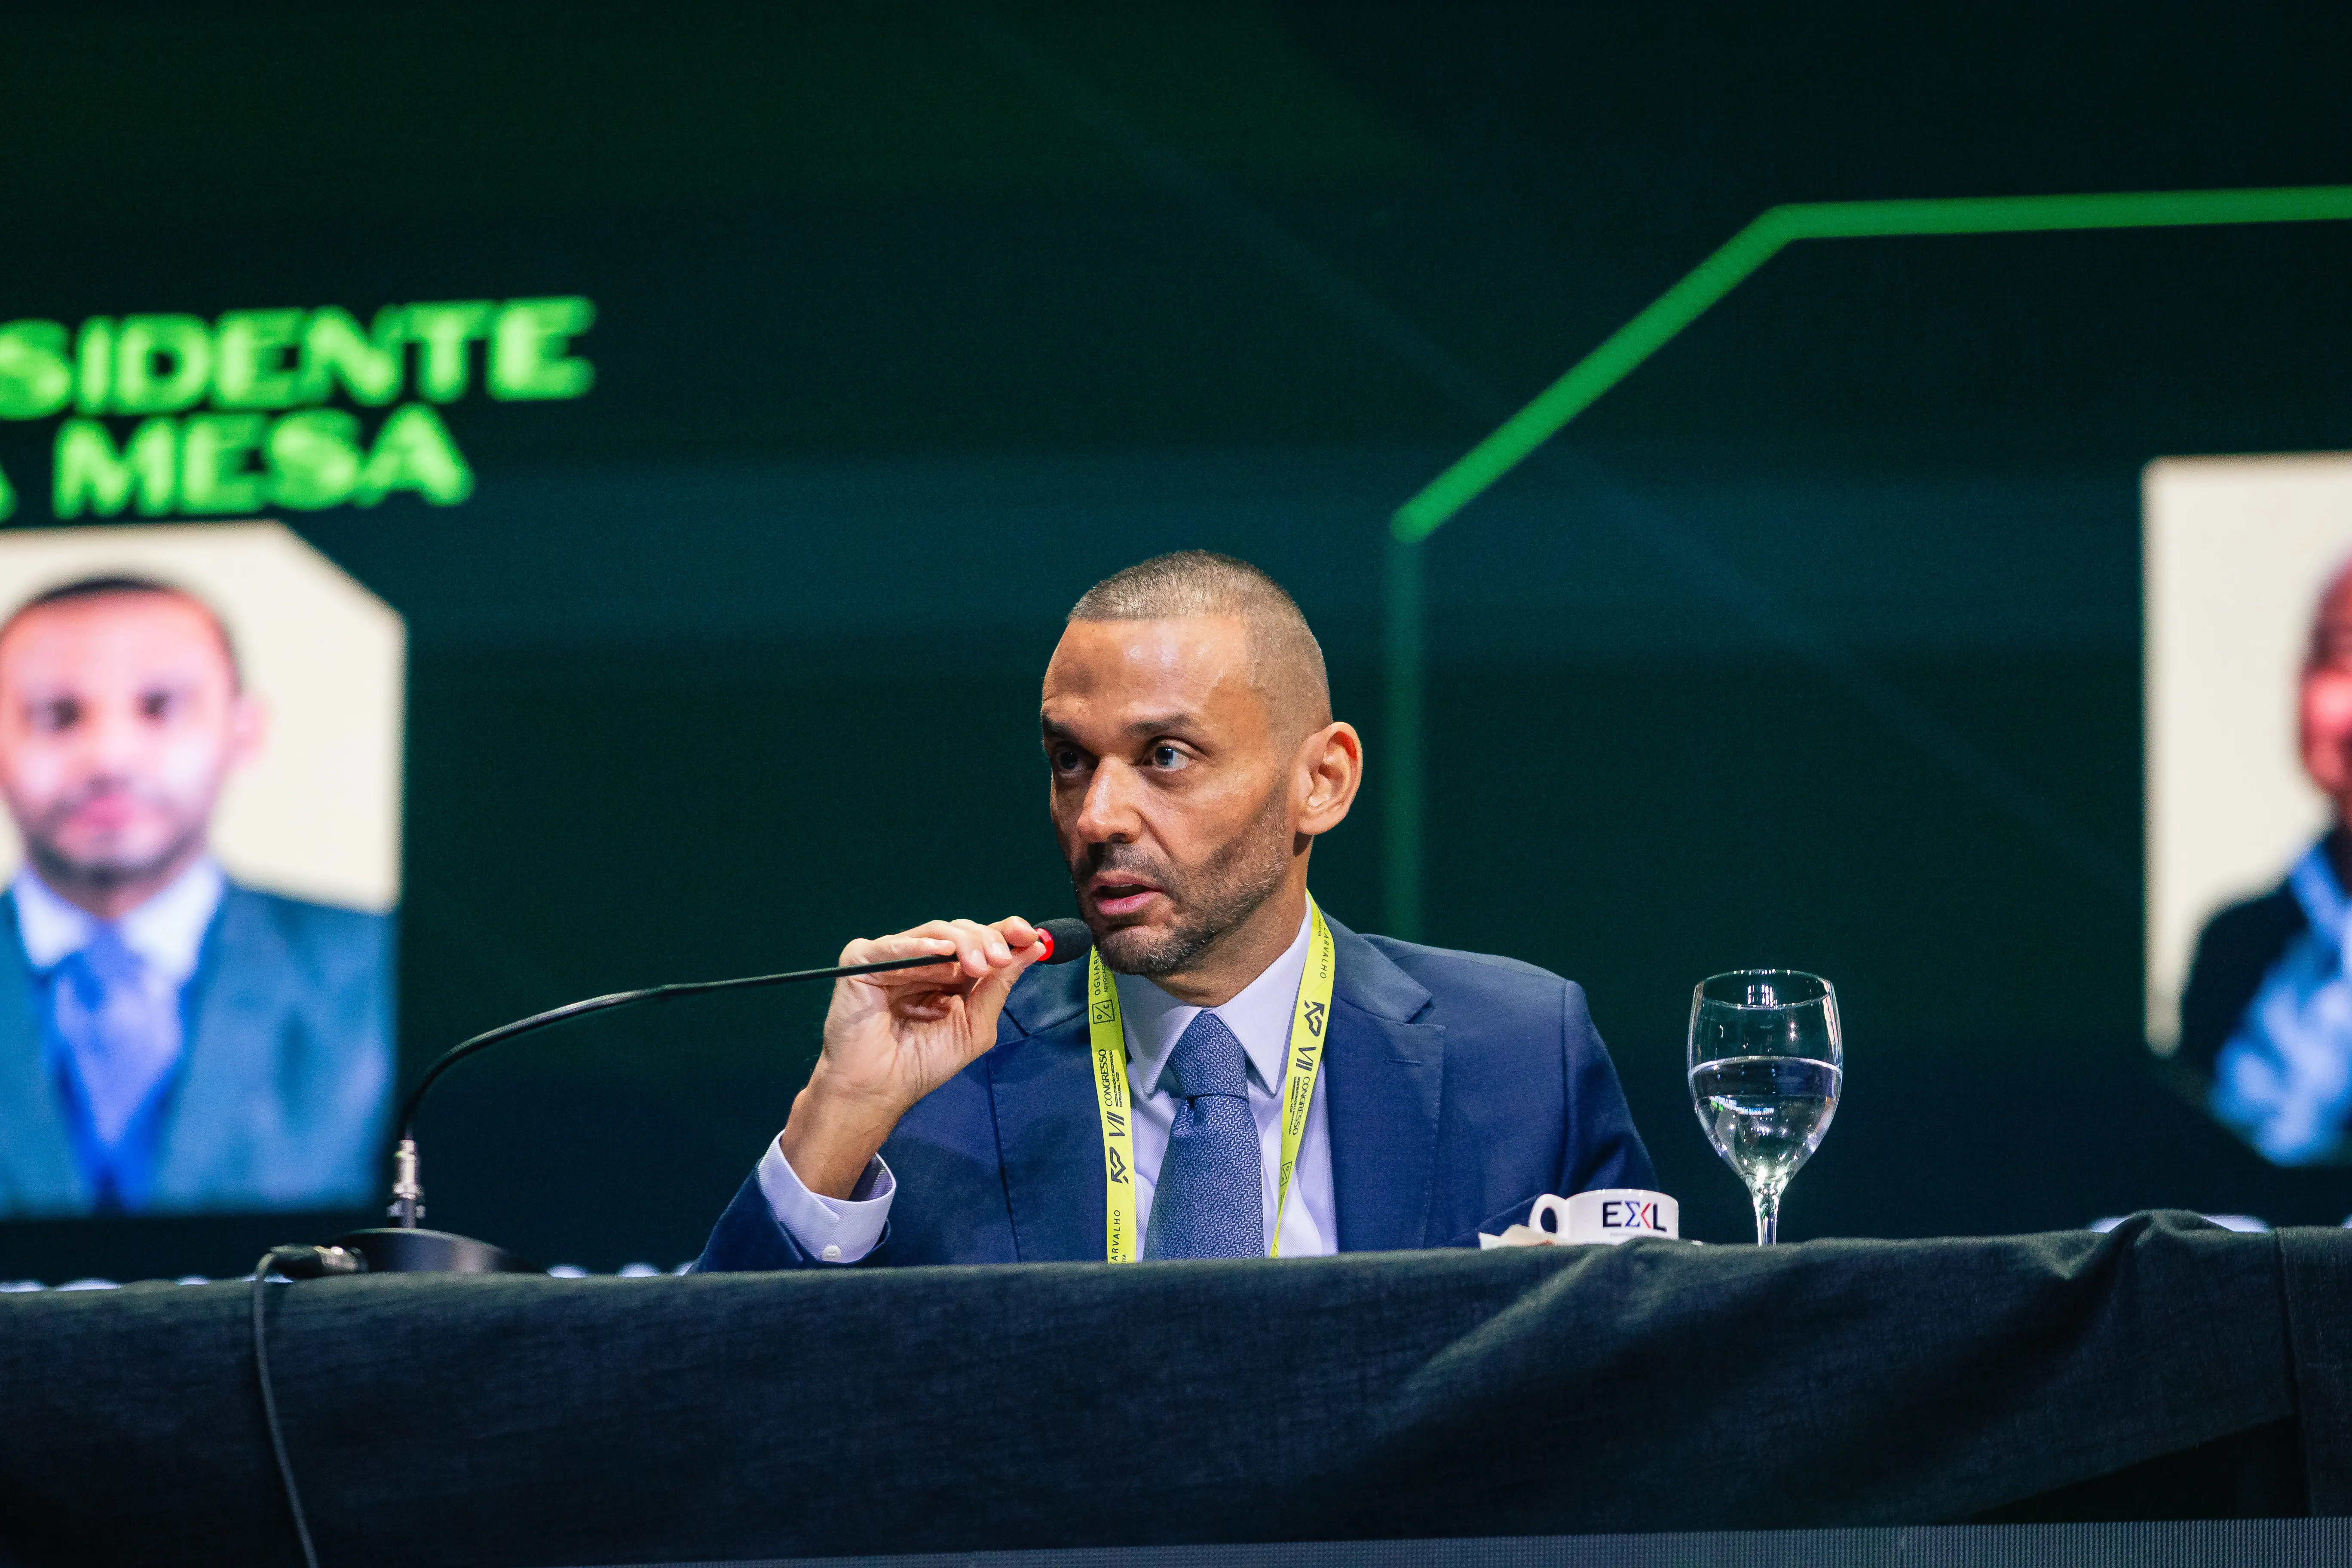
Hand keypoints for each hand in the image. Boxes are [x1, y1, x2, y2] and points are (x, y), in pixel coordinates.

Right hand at [779, 916, 1048, 1197]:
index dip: (1005, 932)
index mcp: (948, 974)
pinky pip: (892, 945)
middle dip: (986, 941)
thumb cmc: (923, 1063)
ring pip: (933, 933)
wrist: (880, 1089)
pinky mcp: (862, 961)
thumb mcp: (974, 1024)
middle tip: (999, 960)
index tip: (1030, 934)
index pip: (979, 941)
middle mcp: (921, 961)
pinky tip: (942, 953)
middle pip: (960, 932)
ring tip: (978, 967)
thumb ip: (999, 986)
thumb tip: (1035, 947)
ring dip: (962, 945)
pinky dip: (918, 947)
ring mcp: (891, 958)